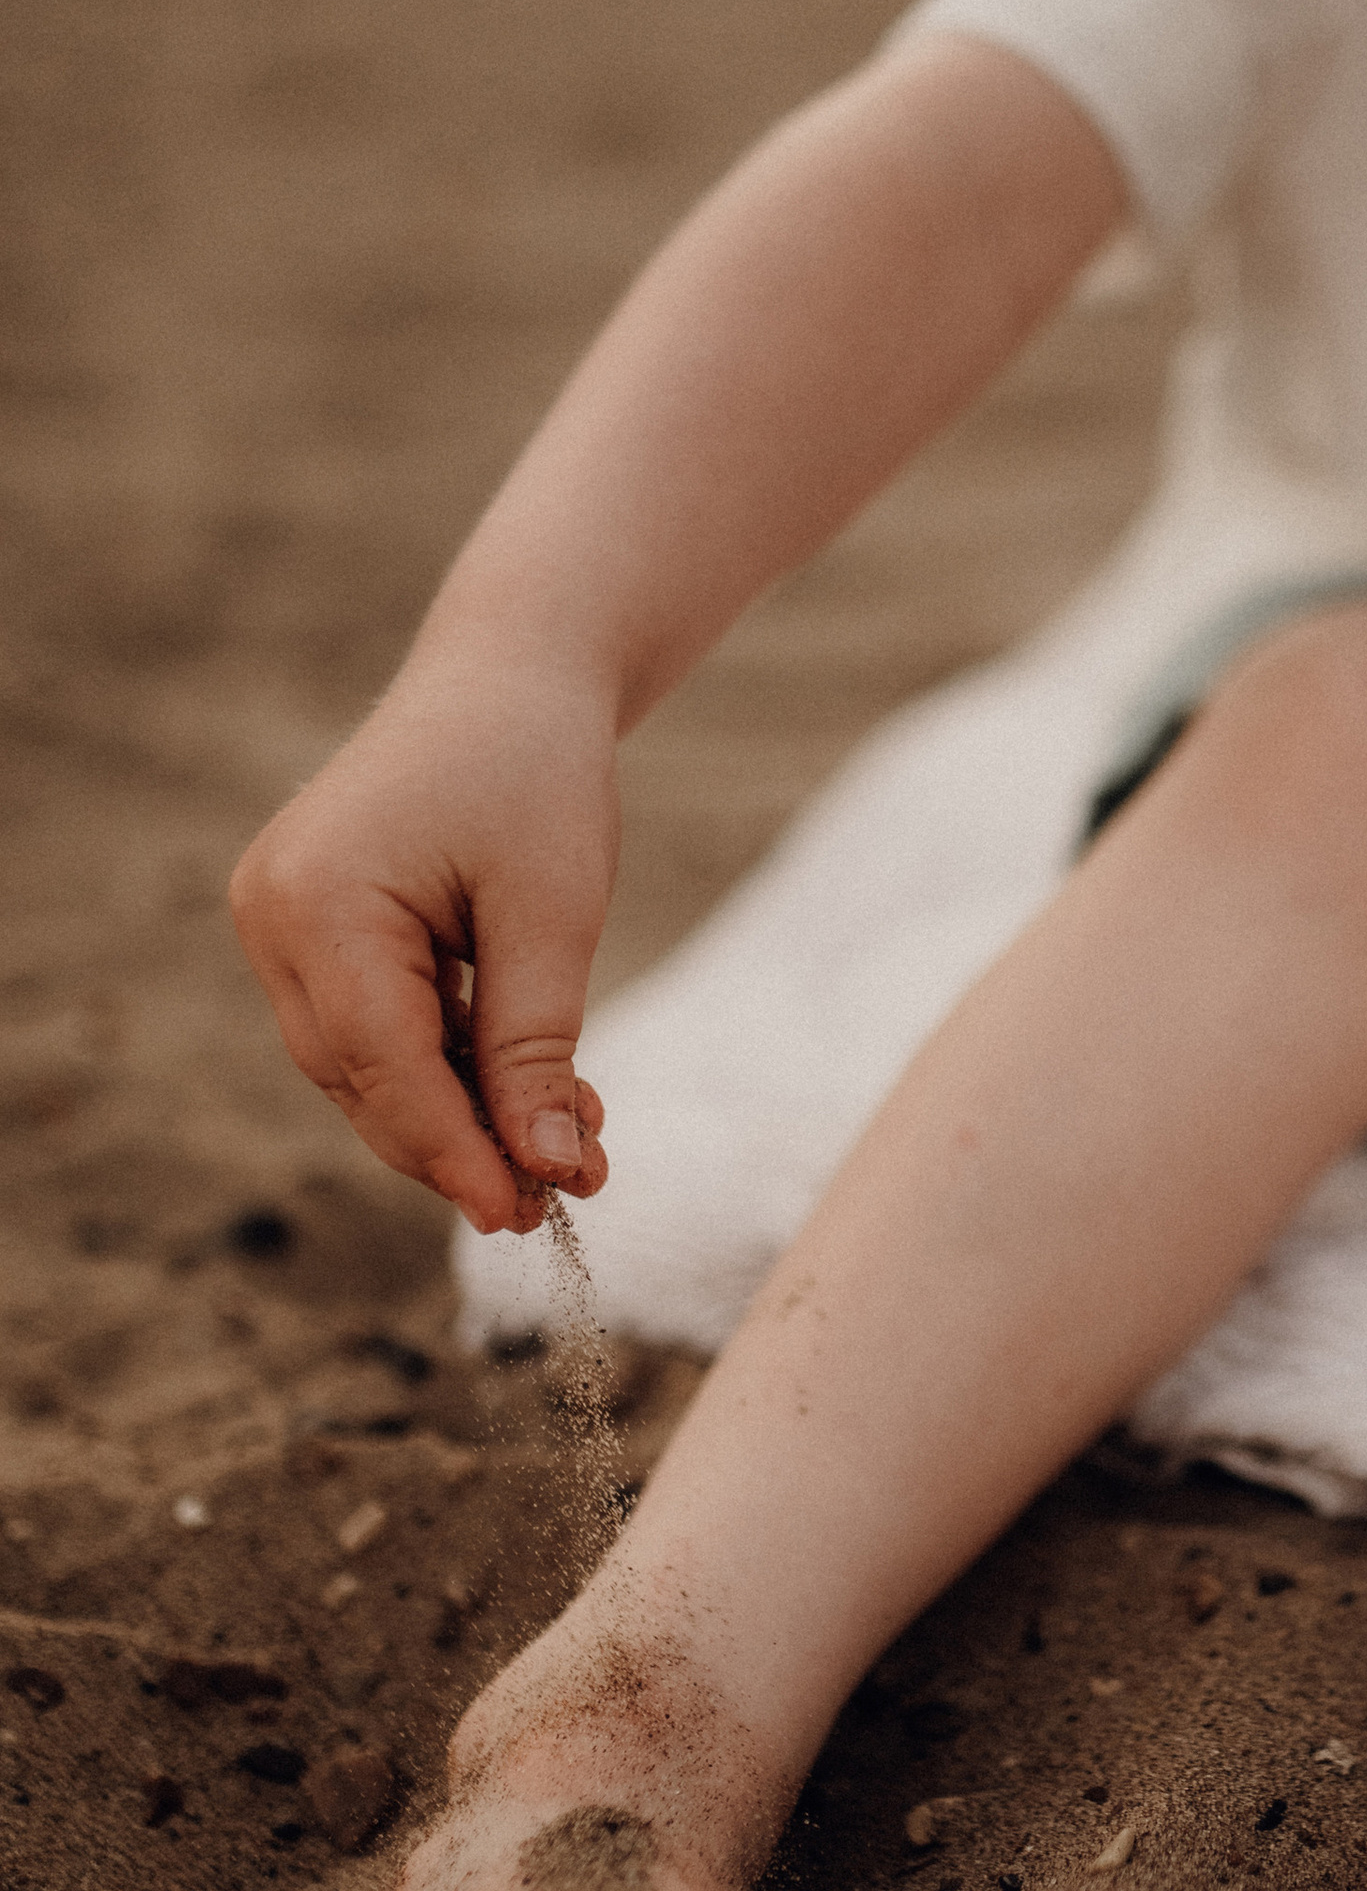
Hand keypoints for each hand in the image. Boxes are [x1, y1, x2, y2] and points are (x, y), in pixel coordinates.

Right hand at [230, 663, 619, 1235]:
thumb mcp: (553, 918)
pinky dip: (448, 1064)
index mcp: (317, 901)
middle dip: (464, 1143)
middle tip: (564, 1193)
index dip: (455, 1153)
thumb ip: (538, 1050)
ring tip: (569, 1141)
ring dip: (462, 1112)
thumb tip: (551, 1171)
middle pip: (364, 1080)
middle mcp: (273, 916)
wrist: (510, 674)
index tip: (525, 1215)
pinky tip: (528, 1090)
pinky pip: (372, 1026)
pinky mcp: (309, 926)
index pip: (384, 1068)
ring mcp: (279, 920)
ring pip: (366, 1066)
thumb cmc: (536, 773)